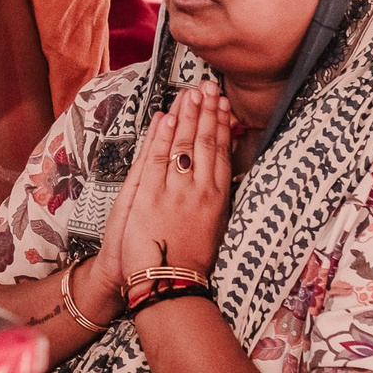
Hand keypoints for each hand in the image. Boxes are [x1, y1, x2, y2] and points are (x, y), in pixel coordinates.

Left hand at [113, 86, 232, 286]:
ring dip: (187, 116)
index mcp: (216, 199)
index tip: (222, 104)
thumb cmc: (188, 261)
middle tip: (209, 86)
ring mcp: (174, 192)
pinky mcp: (150, 196)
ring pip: (183, 145)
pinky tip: (167, 117)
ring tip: (191, 92)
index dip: (221, 125)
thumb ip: (215, 198)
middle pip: (204, 143)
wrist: (164, 286)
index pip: (220, 152)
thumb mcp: (212, 227)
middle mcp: (198, 191)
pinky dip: (162, 136)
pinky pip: (157, 159)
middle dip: (206, 112)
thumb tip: (221, 172)